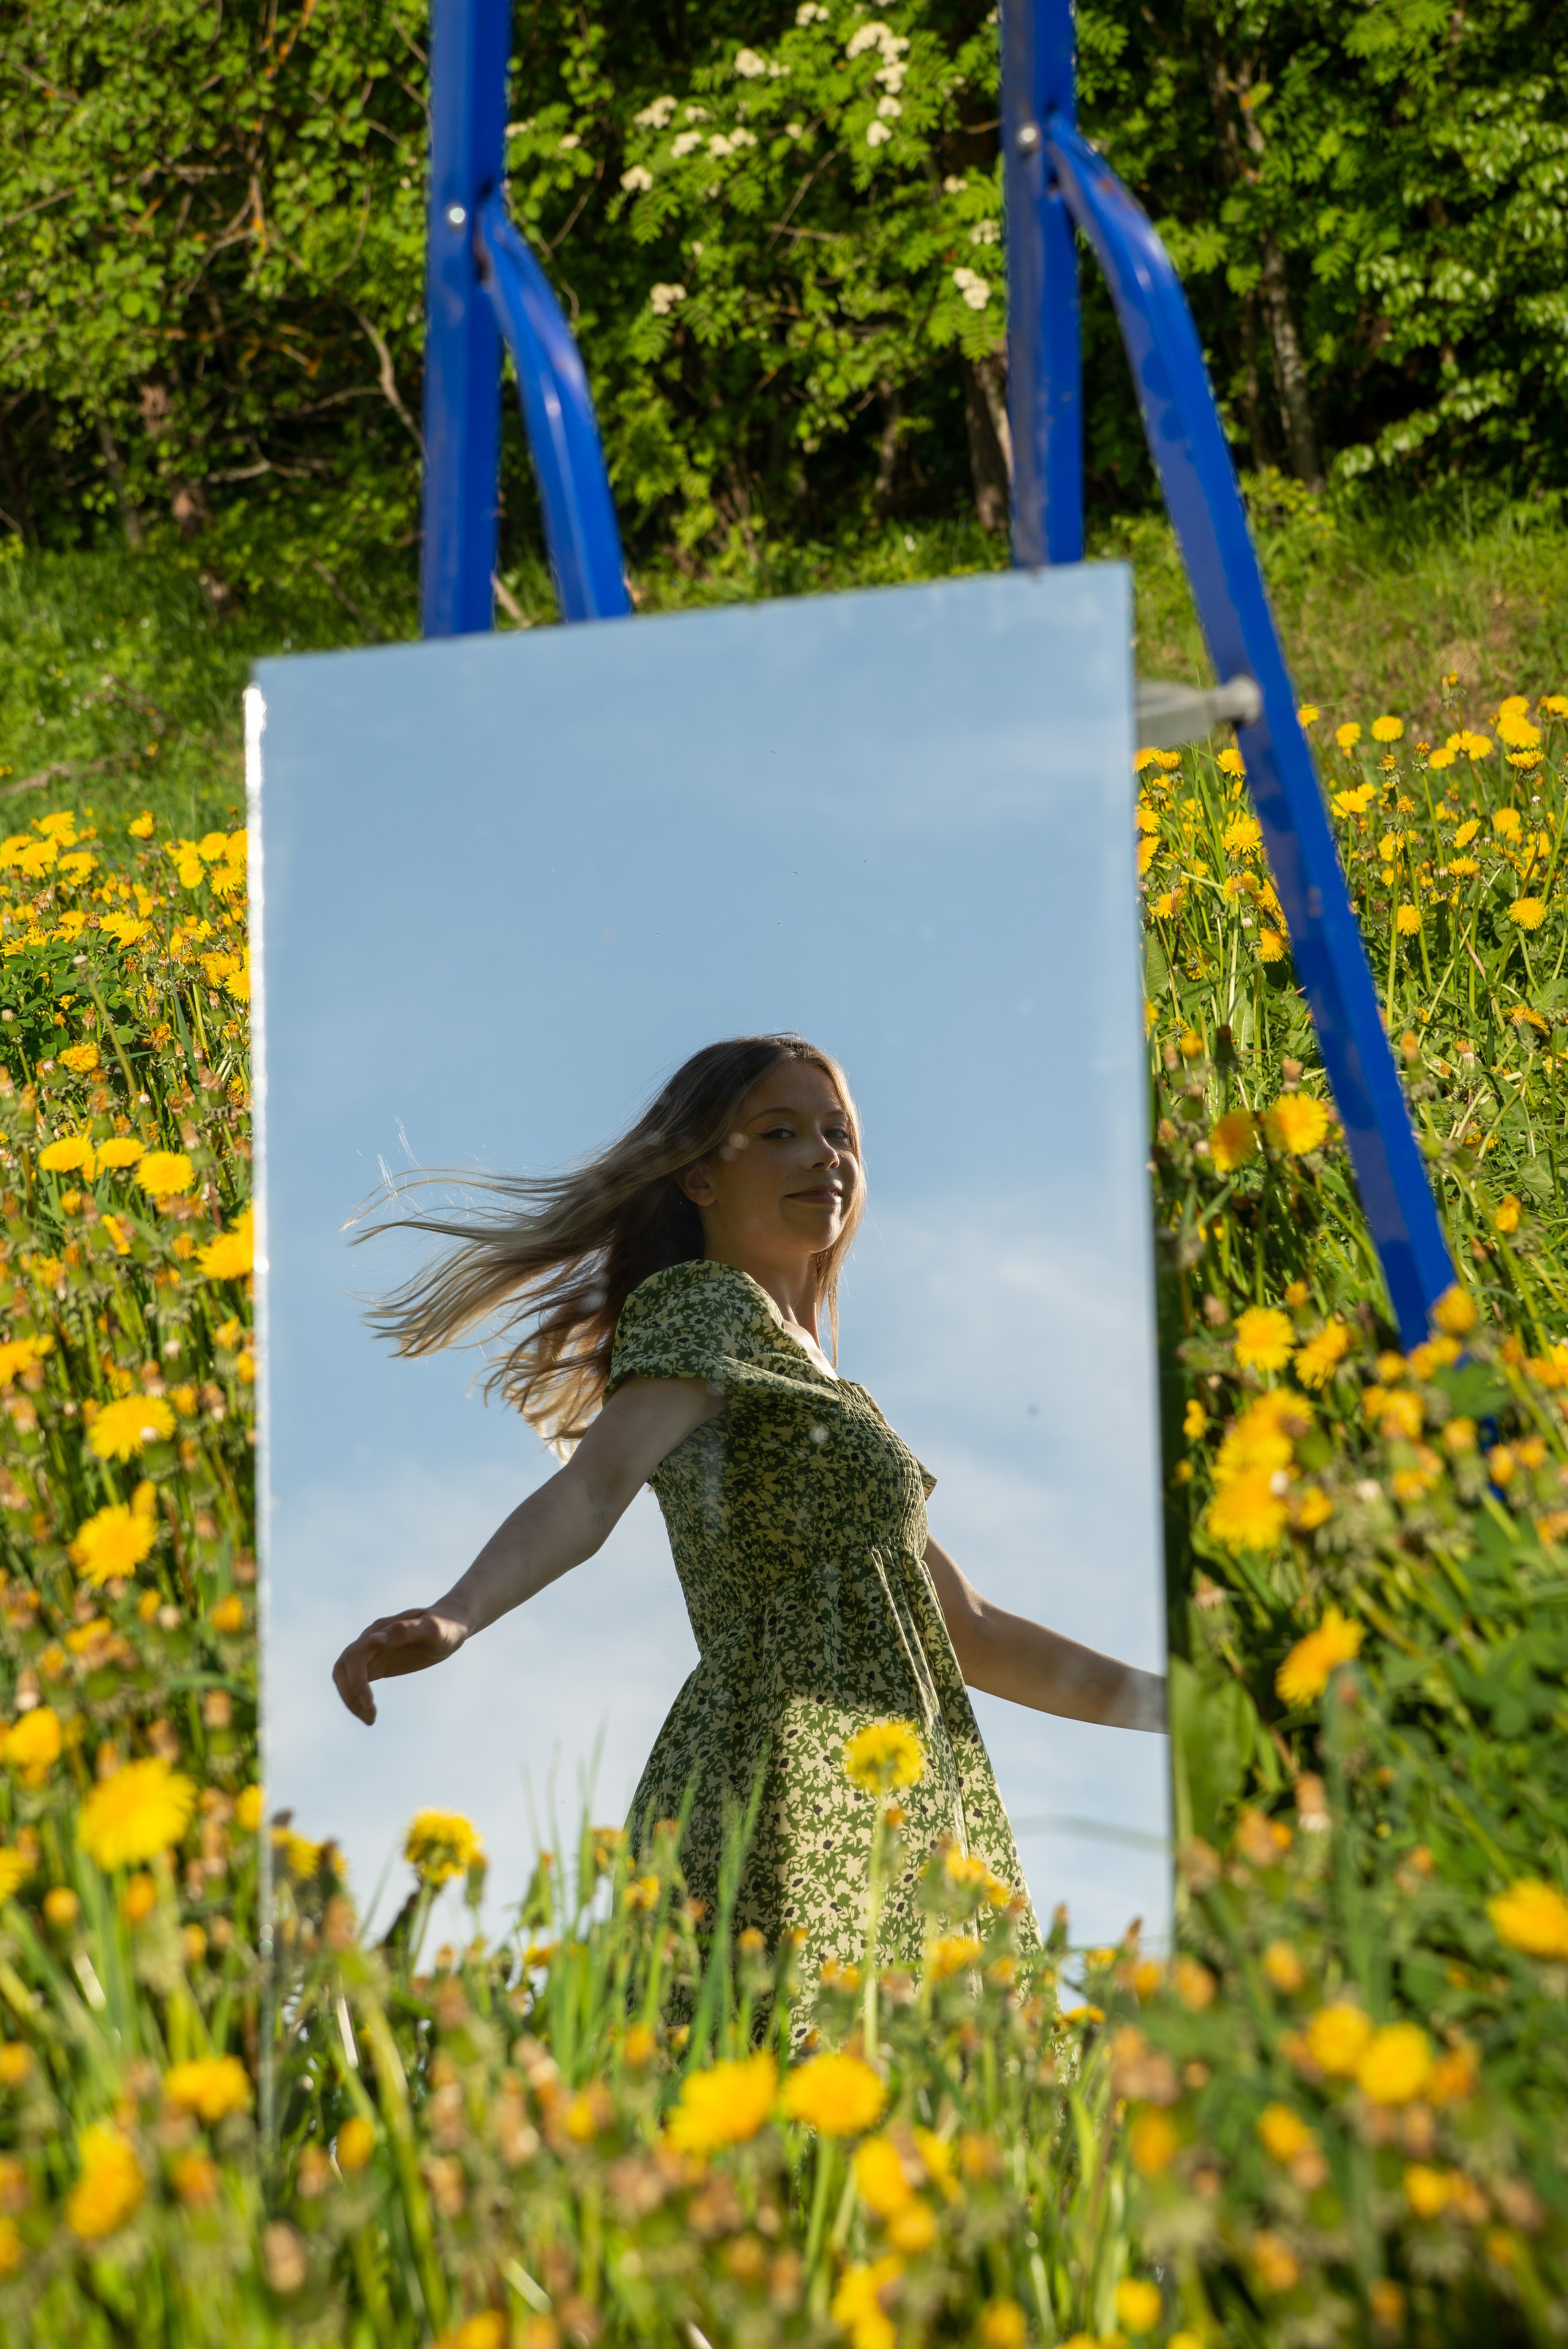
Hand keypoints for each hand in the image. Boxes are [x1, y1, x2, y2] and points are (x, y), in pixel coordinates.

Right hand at [332, 1609, 467, 1724]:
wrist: (452, 1625)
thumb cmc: (445, 1626)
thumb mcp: (432, 1629)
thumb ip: (405, 1631)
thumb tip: (373, 1640)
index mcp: (380, 1629)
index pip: (355, 1657)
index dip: (357, 1681)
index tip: (369, 1703)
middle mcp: (371, 1639)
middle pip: (343, 1668)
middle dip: (350, 1694)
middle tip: (370, 1717)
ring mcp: (372, 1652)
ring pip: (346, 1676)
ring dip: (351, 1699)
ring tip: (370, 1720)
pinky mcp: (378, 1664)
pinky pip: (358, 1681)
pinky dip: (358, 1699)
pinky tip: (370, 1713)